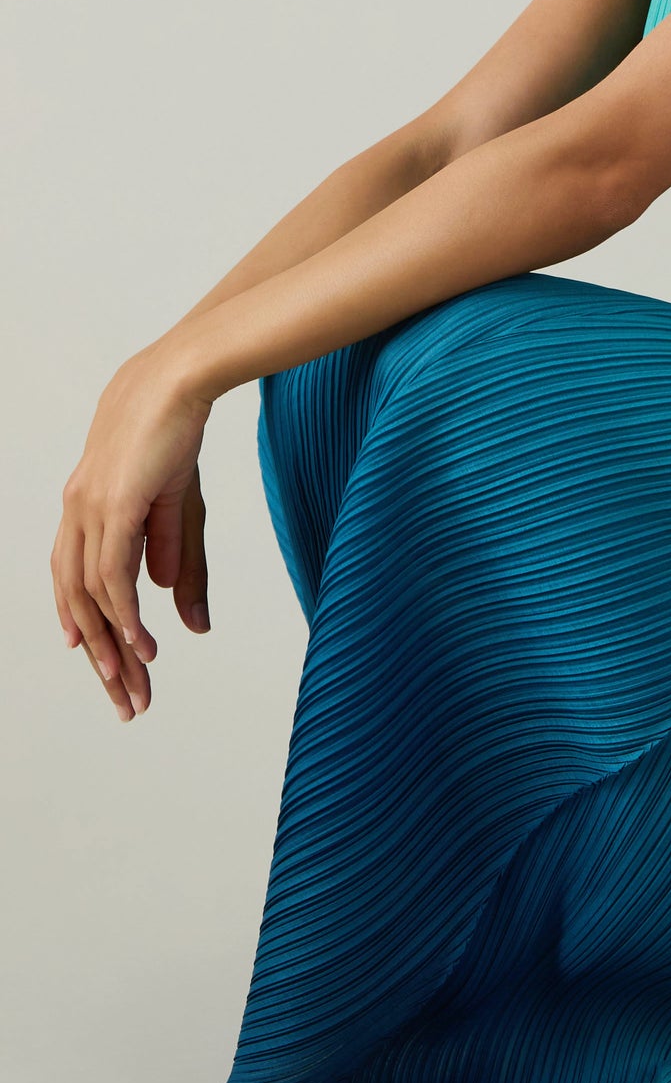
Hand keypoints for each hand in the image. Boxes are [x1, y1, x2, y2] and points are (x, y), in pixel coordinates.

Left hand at [51, 345, 215, 722]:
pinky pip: (112, 575)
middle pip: (78, 602)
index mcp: (84, 510)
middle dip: (103, 658)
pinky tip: (142, 646)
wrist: (179, 380)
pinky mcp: (112, 506)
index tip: (106, 669)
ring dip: (114, 648)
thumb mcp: (183, 510)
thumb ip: (181, 564)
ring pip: (91, 597)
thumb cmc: (175, 434)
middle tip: (126, 702)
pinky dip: (125, 615)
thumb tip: (184, 619)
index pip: (77, 583)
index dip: (88, 629)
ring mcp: (88, 509)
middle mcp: (75, 513)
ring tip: (135, 687)